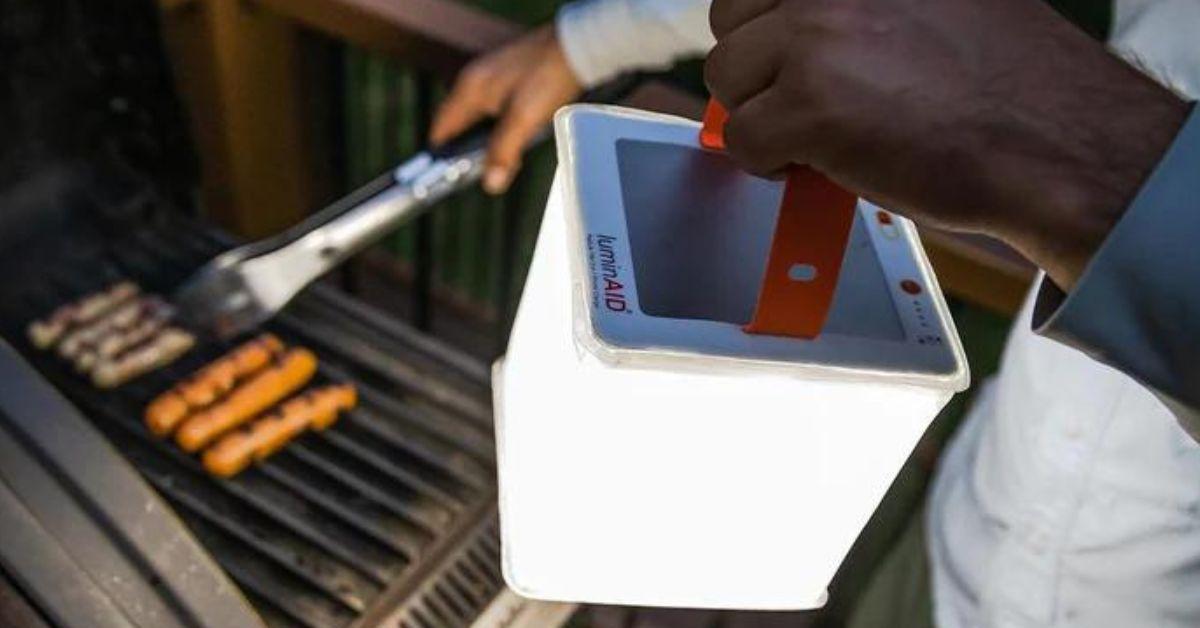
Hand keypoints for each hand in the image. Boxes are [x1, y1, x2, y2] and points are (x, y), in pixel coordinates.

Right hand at [431, 25, 582, 193]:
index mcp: (470, 89)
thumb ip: (504, 151)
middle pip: (458, 122)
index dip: (440, 153)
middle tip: (472, 170)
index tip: (444, 174)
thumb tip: (490, 183)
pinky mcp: (511, 75)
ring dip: (483, 137)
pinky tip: (515, 134)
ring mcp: (493, 76)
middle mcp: (476, 80)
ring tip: (497, 157)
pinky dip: (498, 124)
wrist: (577, 46)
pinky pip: (495, 106)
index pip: (441, 127)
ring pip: (478, 115)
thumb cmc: (549, 76)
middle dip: (463, 147)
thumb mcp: (524, 120)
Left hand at [705, 0, 1188, 288]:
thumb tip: (794, 19)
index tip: (781, 50)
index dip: (767, 20)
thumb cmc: (1007, 81)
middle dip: (756, 62)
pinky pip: (741, 139)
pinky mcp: (809, 106)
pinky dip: (767, 162)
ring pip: (727, 79)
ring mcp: (817, 37)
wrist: (1058, 144)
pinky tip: (815, 164)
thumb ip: (863, 1)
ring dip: (761, 112)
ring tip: (816, 133)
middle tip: (799, 95)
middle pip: (731, 16)